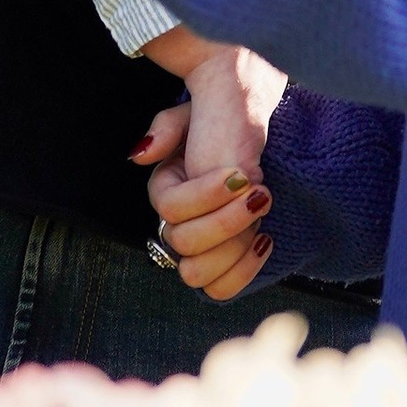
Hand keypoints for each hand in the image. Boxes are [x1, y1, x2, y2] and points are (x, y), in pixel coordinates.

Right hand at [130, 98, 276, 301]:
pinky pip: (221, 288)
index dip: (207, 196)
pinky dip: (243, 271)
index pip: (170, 208)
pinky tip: (265, 240)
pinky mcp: (224, 263)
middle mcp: (176, 223)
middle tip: (262, 195)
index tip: (244, 174)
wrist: (261, 145)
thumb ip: (166, 127)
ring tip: (262, 217)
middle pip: (184, 243)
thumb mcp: (194, 117)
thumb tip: (141, 155)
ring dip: (234, 247)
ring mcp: (200, 248)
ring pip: (197, 273)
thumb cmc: (225, 127)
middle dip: (228, 221)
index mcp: (166, 190)